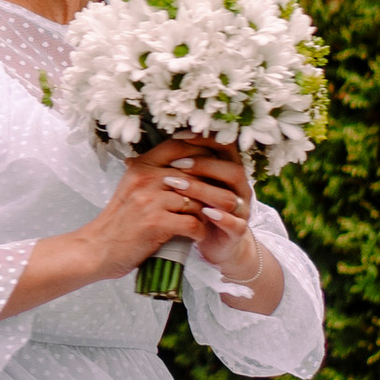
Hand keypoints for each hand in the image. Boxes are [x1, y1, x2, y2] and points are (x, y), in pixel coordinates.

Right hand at [92, 139, 247, 278]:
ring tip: (210, 220)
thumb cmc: (119, 222)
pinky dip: (199, 232)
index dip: (201, 149)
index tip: (217, 157)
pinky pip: (192, 223)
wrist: (98, 250)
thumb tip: (186, 164)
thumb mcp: (131, 189)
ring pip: (196, 200)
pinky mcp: (155, 224)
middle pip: (194, 173)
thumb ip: (154, 175)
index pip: (177, 146)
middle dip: (212, 187)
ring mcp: (150, 200)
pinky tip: (197, 236)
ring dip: (207, 212)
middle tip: (225, 197)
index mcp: (140, 167)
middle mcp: (145, 179)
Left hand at [182, 144, 264, 279]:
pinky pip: (235, 224)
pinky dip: (221, 218)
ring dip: (204, 190)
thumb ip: (177, 168)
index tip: (178, 136)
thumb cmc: (198, 208)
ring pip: (229, 197)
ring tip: (178, 187)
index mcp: (230, 171)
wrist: (215, 243)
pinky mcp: (238, 231)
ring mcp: (241, 210)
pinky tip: (203, 213)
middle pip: (232, 170)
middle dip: (203, 165)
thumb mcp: (190, 185)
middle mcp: (240, 188)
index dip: (205, 140)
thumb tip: (138, 154)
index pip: (226, 148)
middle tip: (176, 164)